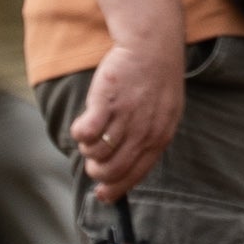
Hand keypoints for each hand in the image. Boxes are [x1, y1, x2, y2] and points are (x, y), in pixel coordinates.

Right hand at [66, 35, 184, 200]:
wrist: (152, 48)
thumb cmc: (155, 83)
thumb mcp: (163, 115)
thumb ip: (148, 139)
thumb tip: (128, 168)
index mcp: (160, 137)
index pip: (136, 174)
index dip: (116, 189)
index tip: (102, 194)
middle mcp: (144, 131)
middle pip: (112, 169)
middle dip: (97, 171)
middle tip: (92, 161)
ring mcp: (125, 117)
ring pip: (96, 152)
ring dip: (88, 148)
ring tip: (92, 133)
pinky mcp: (105, 102)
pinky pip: (84, 133)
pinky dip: (79, 134)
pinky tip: (83, 124)